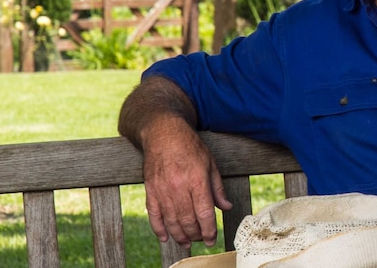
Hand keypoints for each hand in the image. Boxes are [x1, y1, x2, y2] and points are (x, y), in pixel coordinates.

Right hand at [140, 117, 232, 247]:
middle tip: (200, 240)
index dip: (208, 230)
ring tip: (186, 243)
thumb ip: (217, 188)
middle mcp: (178, 186)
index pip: (204, 212)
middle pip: (187, 220)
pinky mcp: (150, 189)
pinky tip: (165, 238)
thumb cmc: (190, 146)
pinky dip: (159, 229)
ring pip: (171, 221)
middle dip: (195, 235)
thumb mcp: (210, 163)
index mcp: (196, 179)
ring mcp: (162, 189)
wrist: (162, 132)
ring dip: (179, 236)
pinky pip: (153, 215)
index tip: (211, 239)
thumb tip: (226, 207)